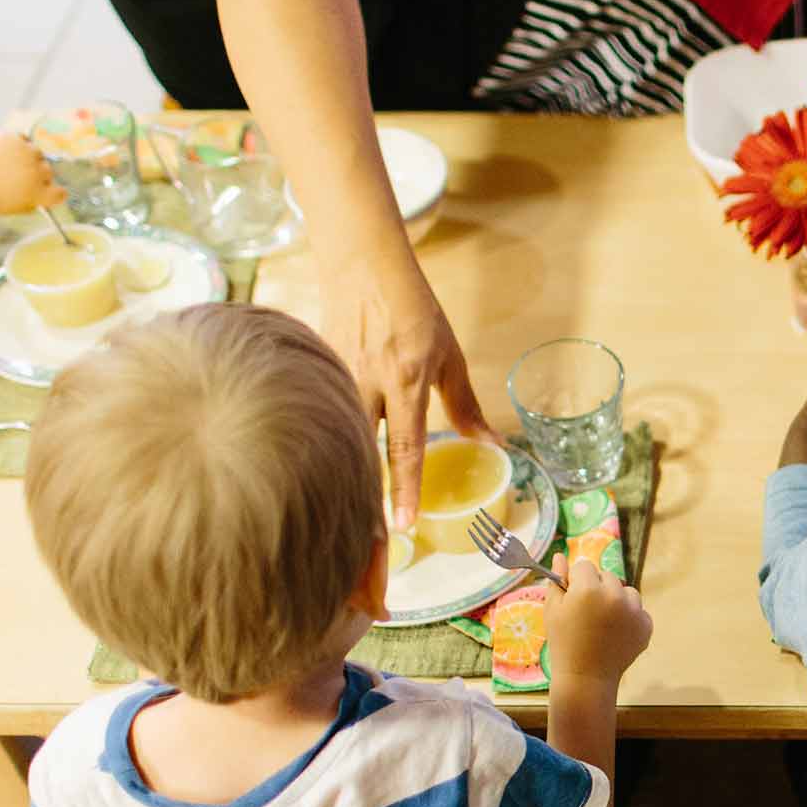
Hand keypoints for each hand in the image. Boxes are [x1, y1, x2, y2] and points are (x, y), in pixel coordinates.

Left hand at [0, 134, 64, 214]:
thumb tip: (40, 201)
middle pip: (48, 173)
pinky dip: (17, 145)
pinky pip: (24, 141)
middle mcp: (35, 173)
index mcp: (34, 194)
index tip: (46, 193)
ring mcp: (26, 154)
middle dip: (38, 175)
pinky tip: (3, 151)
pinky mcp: (16, 139)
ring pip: (38, 154)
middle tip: (19, 177)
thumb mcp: (5, 208)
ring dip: (28, 158)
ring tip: (8, 162)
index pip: (60, 195)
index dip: (54, 194)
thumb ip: (26, 204)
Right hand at [322, 252, 493, 528]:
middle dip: (365, 499)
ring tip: (343, 522)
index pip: (405, 446)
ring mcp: (336, 377)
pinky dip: (320, 447)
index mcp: (406, 380)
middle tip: (368, 540)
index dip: (405, 489)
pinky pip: (318, 417)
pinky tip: (319, 475)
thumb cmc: (412, 308)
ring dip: (341, 479)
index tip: (402, 526)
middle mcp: (367, 382)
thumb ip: (465, 404)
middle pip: (362, 453)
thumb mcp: (449, 355)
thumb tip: (492, 443)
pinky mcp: (314, 371)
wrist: (362, 265)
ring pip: (335, 439)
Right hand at [543, 558, 653, 685]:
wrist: (586, 678)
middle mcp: (615, 594)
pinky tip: (615, 633)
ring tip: (603, 623)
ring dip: (617, 600)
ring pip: (626, 591)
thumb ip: (558, 580)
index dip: (577, 581)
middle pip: (607, 576)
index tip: (573, 598)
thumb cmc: (563, 642)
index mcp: (588, 588)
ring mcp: (634, 610)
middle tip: (587, 614)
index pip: (585, 566)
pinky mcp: (646, 624)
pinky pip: (638, 610)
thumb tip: (560, 555)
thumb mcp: (553, 610)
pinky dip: (629, 618)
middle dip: (597, 588)